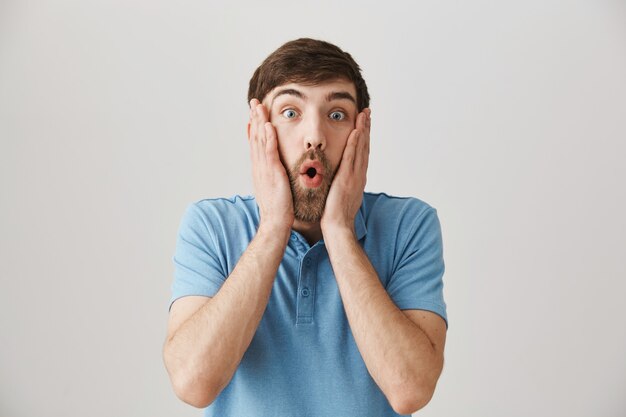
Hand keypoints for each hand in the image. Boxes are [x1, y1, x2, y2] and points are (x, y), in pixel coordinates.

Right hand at [248, 99, 294, 232]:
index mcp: (260, 169)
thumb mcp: (273, 187)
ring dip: (260, 122)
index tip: (254, 114)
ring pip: (261, 141)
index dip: (255, 127)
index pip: (256, 144)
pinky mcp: (273, 173)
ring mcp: (264, 169)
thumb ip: (273, 175)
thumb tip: (275, 169)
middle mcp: (259, 166)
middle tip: (253, 102)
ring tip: (259, 106)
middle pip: (255, 138)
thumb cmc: (278, 208)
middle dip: (255, 118)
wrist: (275, 222)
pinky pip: (270, 152)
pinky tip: (268, 125)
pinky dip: (268, 138)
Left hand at [320, 108, 370, 233]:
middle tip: (368, 112)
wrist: (337, 226)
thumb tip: (338, 178)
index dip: (364, 136)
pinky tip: (356, 131)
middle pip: (365, 146)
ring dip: (363, 130)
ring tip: (364, 114)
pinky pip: (351, 157)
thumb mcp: (341, 195)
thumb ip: (342, 184)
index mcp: (357, 177)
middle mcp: (359, 174)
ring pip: (360, 148)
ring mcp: (354, 176)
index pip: (362, 152)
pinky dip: (355, 143)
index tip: (364, 123)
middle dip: (366, 128)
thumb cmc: (336, 215)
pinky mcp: (347, 178)